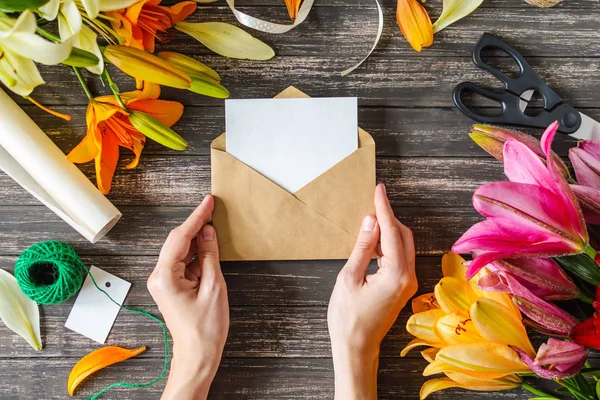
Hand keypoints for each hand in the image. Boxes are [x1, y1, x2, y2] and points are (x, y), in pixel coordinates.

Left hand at [147, 195, 228, 399]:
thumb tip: (208, 233)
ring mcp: (164, 282)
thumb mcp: (213, 287)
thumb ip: (210, 256)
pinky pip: (184, 262)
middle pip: (178, 241)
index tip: (208, 202)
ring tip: (214, 224)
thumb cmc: (205, 328)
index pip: (180, 237)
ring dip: (198, 239)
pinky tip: (209, 245)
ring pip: (182, 250)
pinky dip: (197, 253)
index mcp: (165, 276)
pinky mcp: (172, 286)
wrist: (198, 354)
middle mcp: (159, 277)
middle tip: (212, 207)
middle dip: (196, 224)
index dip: (196, 217)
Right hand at [328, 184, 416, 399]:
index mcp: (396, 274)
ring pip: (404, 245)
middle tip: (373, 200)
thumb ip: (363, 248)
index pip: (392, 232)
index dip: (384, 208)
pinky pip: (400, 257)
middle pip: (403, 235)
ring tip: (371, 216)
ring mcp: (408, 283)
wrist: (356, 348)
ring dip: (389, 230)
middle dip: (389, 217)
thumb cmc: (348, 317)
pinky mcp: (403, 287)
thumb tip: (371, 221)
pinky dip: (389, 244)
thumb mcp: (349, 278)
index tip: (379, 189)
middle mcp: (409, 277)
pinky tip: (375, 239)